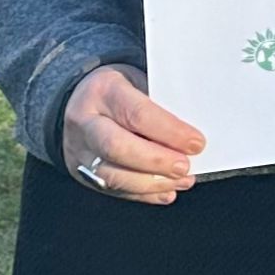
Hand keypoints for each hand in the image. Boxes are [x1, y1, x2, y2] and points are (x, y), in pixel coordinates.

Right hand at [60, 64, 204, 205]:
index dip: (169, 132)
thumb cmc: (118, 89)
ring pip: (112, 175)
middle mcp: (85, 121)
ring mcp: (79, 150)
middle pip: (118, 147)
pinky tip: (165, 191)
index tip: (195, 143)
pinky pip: (111, 189)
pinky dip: (142, 194)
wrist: (79, 100)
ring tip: (181, 180)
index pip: (137, 114)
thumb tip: (190, 133)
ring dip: (152, 183)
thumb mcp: (138, 80)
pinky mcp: (80, 172)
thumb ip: (160, 103)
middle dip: (156, 161)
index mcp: (104, 90)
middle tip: (185, 167)